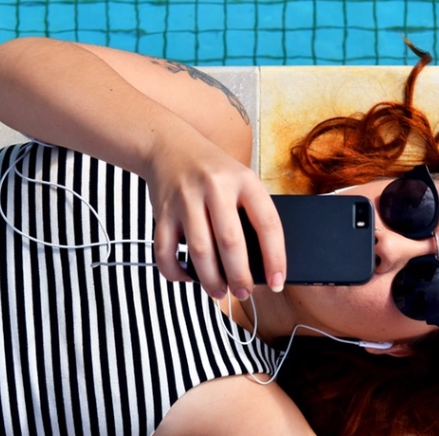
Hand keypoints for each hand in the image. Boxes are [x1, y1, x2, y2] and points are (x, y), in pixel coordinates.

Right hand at [147, 136, 285, 299]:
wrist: (169, 146)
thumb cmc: (213, 171)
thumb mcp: (240, 180)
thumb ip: (249, 213)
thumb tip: (260, 265)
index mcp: (244, 181)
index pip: (267, 223)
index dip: (275, 257)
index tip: (277, 282)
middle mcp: (215, 188)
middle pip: (231, 242)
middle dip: (239, 276)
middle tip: (244, 293)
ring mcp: (186, 199)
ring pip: (200, 251)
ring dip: (211, 280)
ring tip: (218, 292)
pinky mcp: (161, 212)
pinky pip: (165, 251)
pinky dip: (175, 271)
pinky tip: (187, 276)